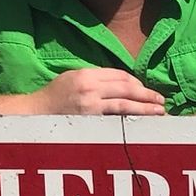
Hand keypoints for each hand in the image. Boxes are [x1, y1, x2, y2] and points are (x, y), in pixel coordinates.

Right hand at [22, 68, 167, 115]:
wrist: (34, 113)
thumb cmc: (54, 96)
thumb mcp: (72, 78)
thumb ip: (95, 79)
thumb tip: (120, 84)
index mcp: (87, 74)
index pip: (120, 75)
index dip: (137, 82)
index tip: (145, 90)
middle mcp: (90, 87)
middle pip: (127, 87)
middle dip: (147, 94)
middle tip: (161, 100)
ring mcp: (90, 104)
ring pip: (125, 104)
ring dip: (145, 108)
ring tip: (159, 111)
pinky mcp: (89, 120)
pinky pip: (115, 118)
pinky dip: (131, 119)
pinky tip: (141, 122)